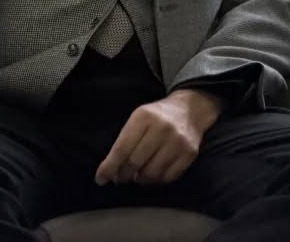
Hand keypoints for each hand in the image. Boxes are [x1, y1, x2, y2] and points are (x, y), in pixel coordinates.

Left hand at [95, 89, 220, 185]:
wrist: (190, 109)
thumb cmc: (157, 116)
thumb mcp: (138, 119)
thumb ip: (125, 141)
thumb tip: (112, 171)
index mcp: (143, 117)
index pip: (122, 148)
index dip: (110, 166)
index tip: (100, 179)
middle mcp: (162, 128)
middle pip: (135, 162)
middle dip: (124, 174)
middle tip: (120, 178)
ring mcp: (178, 142)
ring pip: (151, 174)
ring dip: (140, 179)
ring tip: (137, 175)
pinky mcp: (189, 154)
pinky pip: (167, 177)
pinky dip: (156, 181)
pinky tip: (152, 175)